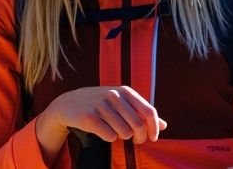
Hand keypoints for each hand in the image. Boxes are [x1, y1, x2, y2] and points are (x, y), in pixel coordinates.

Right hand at [35, 86, 166, 163]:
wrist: (69, 103)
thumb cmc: (102, 104)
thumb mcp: (122, 102)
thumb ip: (142, 112)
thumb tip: (164, 125)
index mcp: (126, 91)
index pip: (149, 111)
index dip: (154, 128)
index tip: (153, 137)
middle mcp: (115, 96)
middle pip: (138, 124)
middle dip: (140, 137)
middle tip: (136, 141)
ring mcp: (101, 105)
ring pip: (124, 132)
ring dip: (123, 137)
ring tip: (117, 132)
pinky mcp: (90, 117)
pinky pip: (109, 136)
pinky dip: (110, 138)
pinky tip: (104, 132)